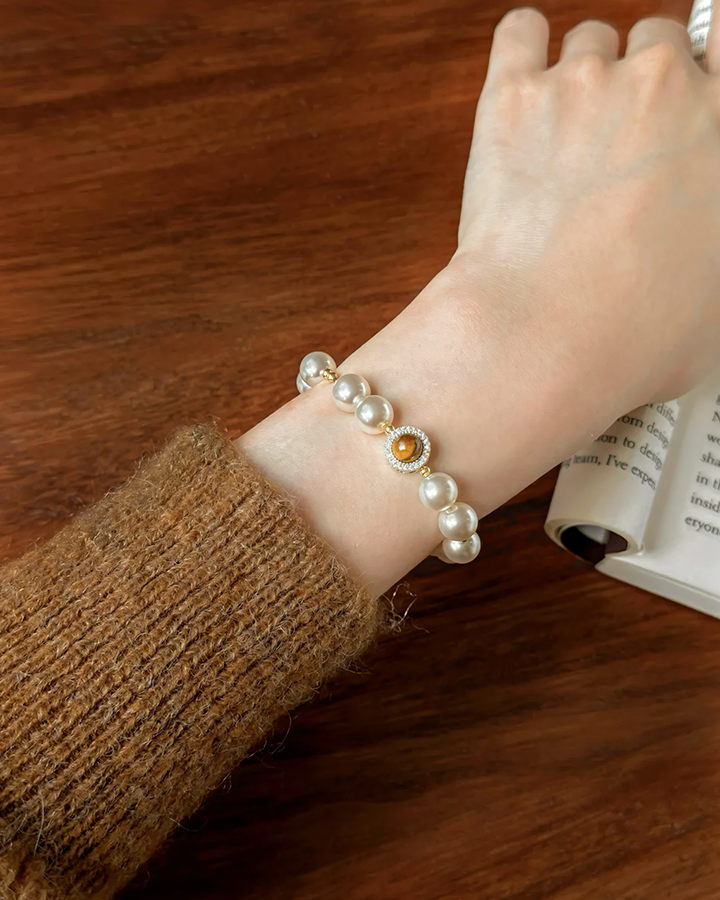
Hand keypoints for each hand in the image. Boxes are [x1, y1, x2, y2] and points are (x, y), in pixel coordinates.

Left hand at [239, 9, 719, 594]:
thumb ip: (709, 235)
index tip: (688, 72)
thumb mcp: (717, 296)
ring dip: (578, 80)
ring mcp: (585, 85)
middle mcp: (664, 86)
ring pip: (588, 42)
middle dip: (636, 85)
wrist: (548, 339)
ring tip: (560, 141)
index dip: (704, 55)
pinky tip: (521, 87)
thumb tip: (694, 240)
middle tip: (611, 146)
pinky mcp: (512, 98)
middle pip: (655, 42)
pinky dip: (522, 52)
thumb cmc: (635, 335)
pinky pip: (520, 33)